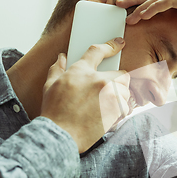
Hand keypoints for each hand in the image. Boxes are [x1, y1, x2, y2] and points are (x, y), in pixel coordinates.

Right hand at [40, 38, 130, 152]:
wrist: (62, 134)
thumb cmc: (54, 112)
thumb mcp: (49, 86)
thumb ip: (57, 69)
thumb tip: (61, 58)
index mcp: (81, 71)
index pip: (98, 51)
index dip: (110, 45)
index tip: (119, 43)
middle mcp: (98, 79)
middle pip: (122, 73)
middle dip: (118, 81)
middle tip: (109, 91)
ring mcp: (110, 94)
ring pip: (126, 89)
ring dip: (120, 96)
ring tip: (107, 105)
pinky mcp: (117, 109)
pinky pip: (127, 106)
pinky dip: (121, 110)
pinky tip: (109, 114)